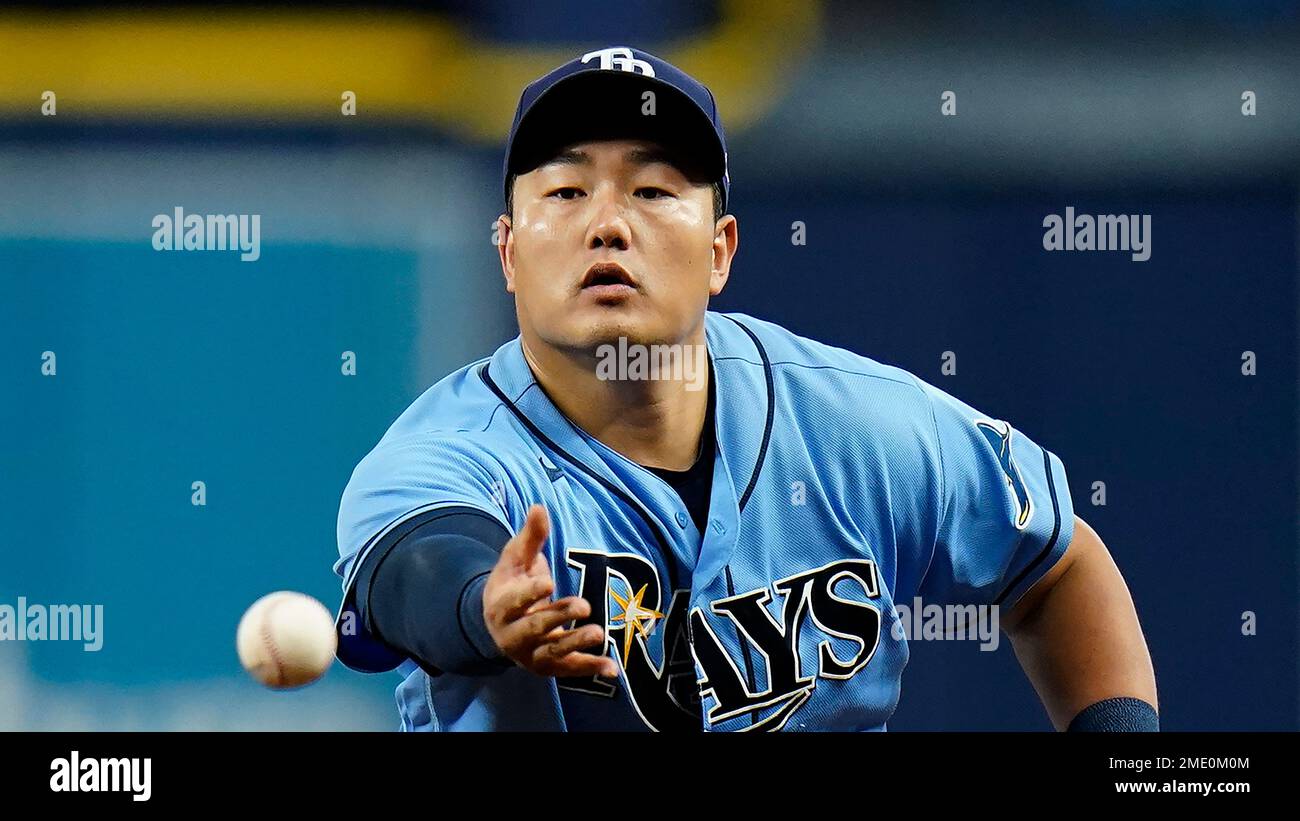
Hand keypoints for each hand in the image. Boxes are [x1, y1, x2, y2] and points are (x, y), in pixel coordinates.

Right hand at [483, 504, 617, 678]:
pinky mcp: (549, 666)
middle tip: (584, 606)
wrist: (499, 624)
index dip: (530, 593)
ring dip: (576, 644)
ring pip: (552, 653)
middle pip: (536, 628)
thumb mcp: (516, 559)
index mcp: (502, 606)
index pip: (515, 601)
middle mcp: (513, 634)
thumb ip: (531, 537)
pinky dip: (590, 669)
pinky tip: (612, 669)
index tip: (547, 582)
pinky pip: (569, 669)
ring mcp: (531, 654)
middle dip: (559, 617)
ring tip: (599, 634)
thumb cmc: (511, 583)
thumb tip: (539, 507)